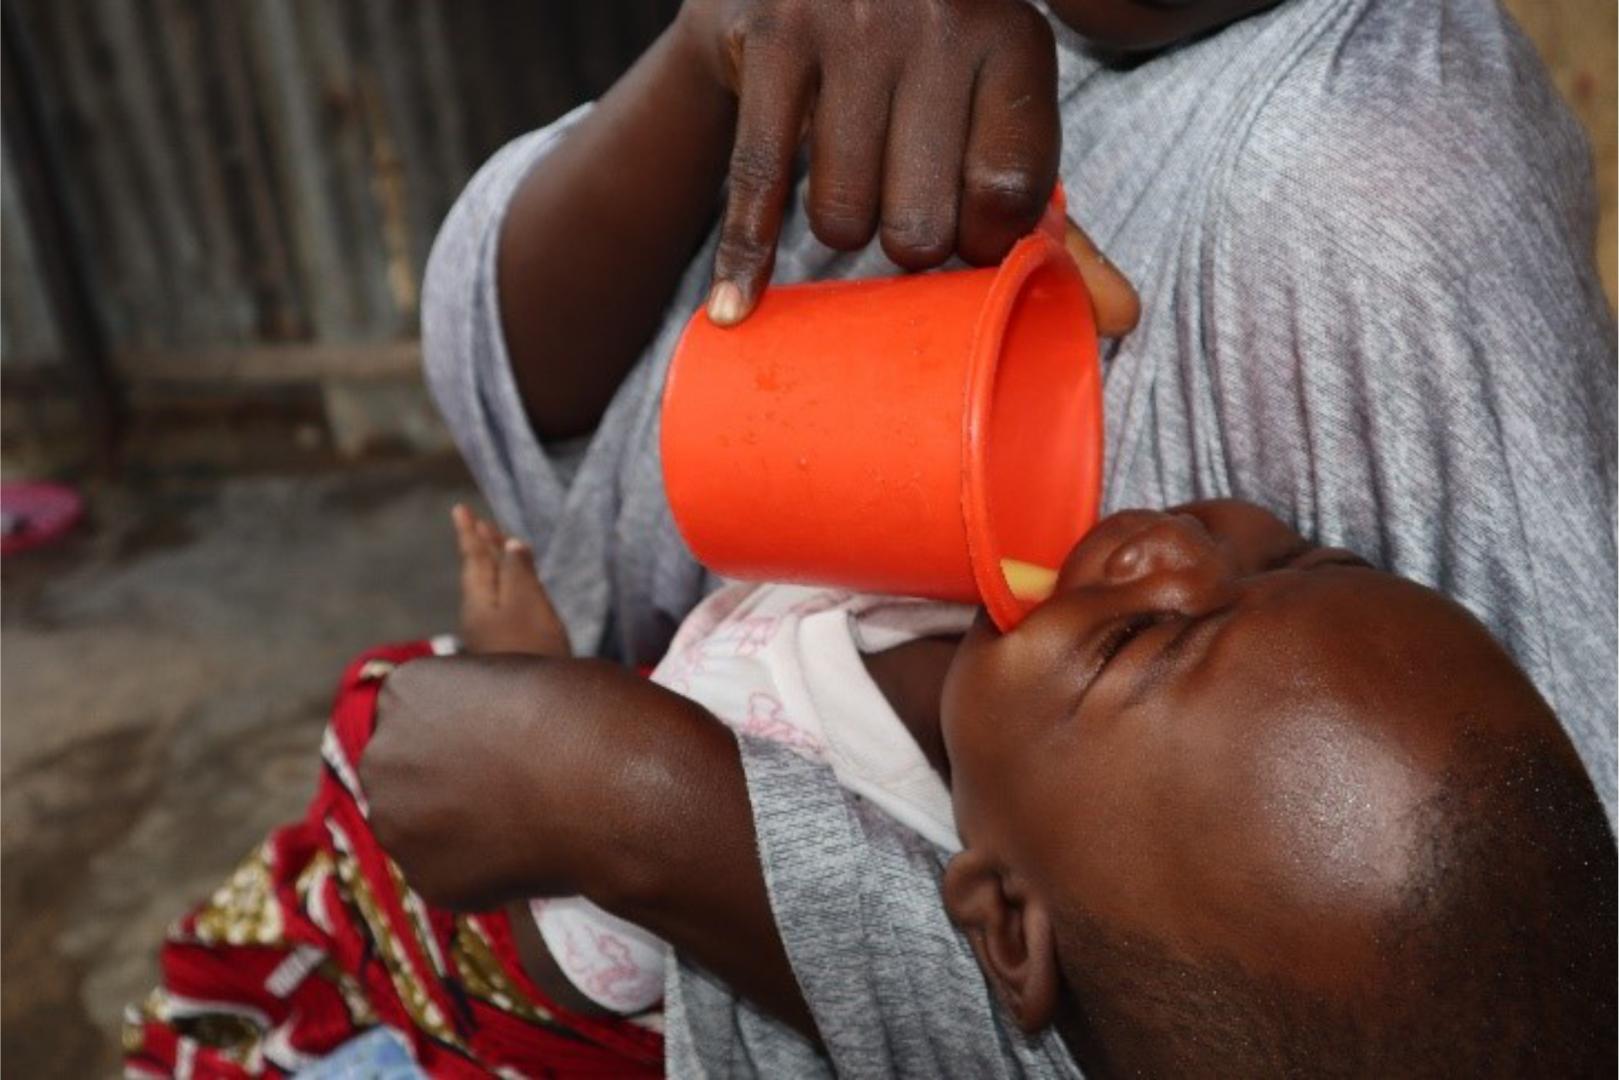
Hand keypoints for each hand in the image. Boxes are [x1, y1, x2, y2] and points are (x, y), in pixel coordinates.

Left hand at [363, 655, 562, 908]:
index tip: (505, 735)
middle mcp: (383, 755)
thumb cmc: (587, 714)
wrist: (612, 787)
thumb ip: (477, 704)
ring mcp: (398, 824)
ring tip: (519, 819)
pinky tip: (522, 854)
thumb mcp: (521, 674)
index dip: (466, 725)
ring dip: (455, 825)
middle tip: (509, 783)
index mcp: (406, 691)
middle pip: (406, 767)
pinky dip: (478, 869)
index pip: (419, 709)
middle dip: (445, 776)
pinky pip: (446, 872)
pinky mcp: (425, 880)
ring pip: (419, 825)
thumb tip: (476, 737)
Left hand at [452, 505, 570, 656]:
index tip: (460, 509)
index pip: (474, 557)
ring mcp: (490, 631)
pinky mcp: (505, 645)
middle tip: (479, 522)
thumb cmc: (532, 649)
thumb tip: (510, 545)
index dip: (470, 533)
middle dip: (481, 545)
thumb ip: (518, 571)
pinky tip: (513, 590)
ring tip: (497, 546)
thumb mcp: (527, 602)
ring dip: (494, 564)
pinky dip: (507, 585)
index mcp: (480, 599)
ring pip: (489, 587)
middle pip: (479, 571)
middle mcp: (479, 613)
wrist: (531, 706)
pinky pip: (501, 603)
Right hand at [677, 0, 1137, 335]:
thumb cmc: (925, 67)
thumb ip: (1051, 218)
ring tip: (853, 173)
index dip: (983, 242)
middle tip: (901, 202)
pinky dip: (747, 255)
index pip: (1007, 196)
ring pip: (840, 217)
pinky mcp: (772, 38)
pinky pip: (759, 181)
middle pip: (919, 226)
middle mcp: (939, 18)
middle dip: (908, 243)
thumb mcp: (997, 118)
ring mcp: (850, 25)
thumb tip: (1119, 320)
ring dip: (842, 226)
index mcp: (1014, 38)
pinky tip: (739, 307)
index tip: (966, 236)